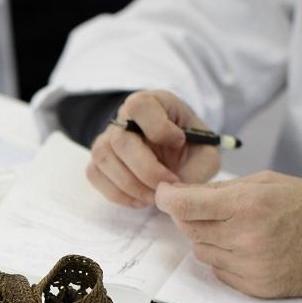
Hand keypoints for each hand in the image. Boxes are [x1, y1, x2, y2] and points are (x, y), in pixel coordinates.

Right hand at [87, 90, 220, 207]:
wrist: (176, 155)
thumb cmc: (191, 148)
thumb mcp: (206, 153)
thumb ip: (197, 169)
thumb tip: (173, 190)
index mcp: (152, 103)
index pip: (140, 106)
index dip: (158, 128)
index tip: (179, 142)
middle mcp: (123, 118)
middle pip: (120, 140)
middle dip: (146, 170)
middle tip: (168, 185)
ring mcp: (106, 138)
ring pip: (104, 159)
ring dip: (131, 185)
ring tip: (155, 196)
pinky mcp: (98, 161)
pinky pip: (95, 175)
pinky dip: (118, 194)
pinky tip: (140, 199)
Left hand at [155, 171, 301, 297]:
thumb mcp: (269, 182)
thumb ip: (222, 190)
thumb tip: (181, 194)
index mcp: (249, 205)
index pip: (184, 207)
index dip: (167, 199)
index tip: (165, 195)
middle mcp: (246, 237)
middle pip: (188, 229)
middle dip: (190, 216)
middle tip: (209, 208)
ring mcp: (251, 266)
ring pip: (201, 252)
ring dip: (208, 238)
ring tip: (236, 227)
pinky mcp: (257, 288)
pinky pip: (219, 271)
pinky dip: (224, 258)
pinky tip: (247, 247)